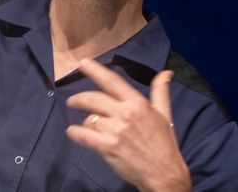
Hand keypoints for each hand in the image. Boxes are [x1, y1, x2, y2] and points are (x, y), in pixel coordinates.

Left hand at [66, 59, 190, 191]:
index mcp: (137, 103)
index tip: (82, 63)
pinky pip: (84, 136)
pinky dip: (76, 133)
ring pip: (90, 119)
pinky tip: (72, 132)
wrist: (164, 173)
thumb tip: (166, 72)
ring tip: (89, 128)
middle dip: (79, 99)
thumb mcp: (165, 113)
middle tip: (72, 101)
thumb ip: (160, 91)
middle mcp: (125, 113)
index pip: (112, 81)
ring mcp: (115, 131)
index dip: (95, 70)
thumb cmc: (164, 143)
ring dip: (87, 122)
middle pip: (93, 99)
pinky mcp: (108, 147)